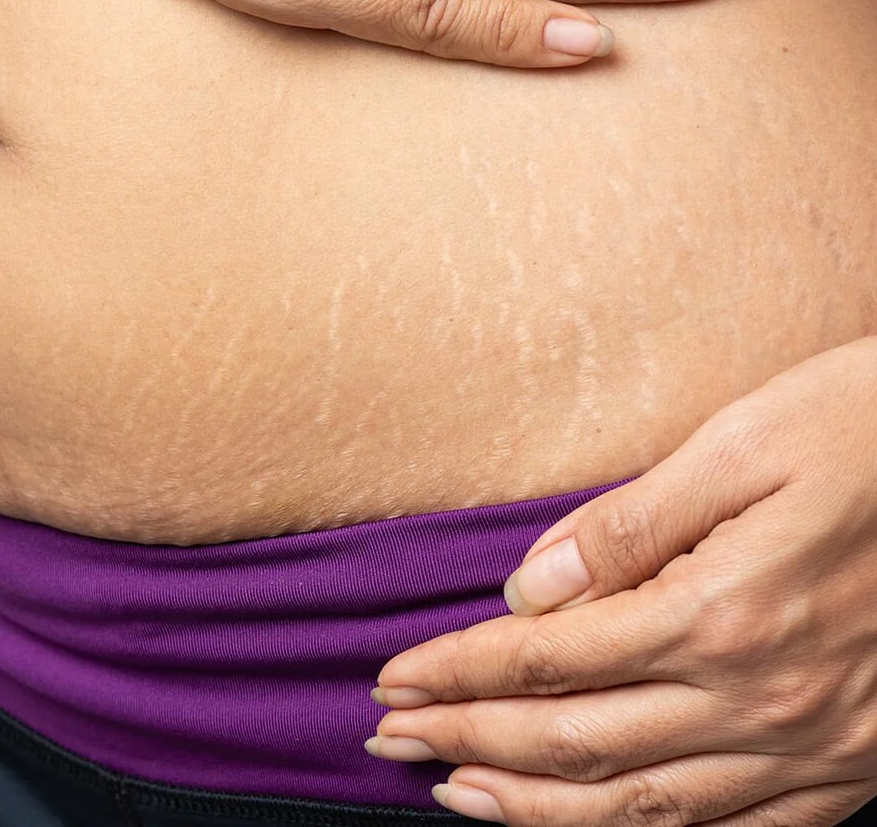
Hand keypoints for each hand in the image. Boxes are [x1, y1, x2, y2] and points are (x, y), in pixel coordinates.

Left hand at [369, 338, 876, 825]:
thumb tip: (532, 585)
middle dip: (469, 739)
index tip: (396, 677)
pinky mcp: (851, 768)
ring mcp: (813, 747)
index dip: (462, 669)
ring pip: (643, 806)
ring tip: (457, 795)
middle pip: (578, 739)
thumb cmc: (860, 430)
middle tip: (388, 737)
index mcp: (724, 611)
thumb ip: (629, 525)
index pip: (551, 657)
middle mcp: (762, 698)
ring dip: (537, 808)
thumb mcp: (741, 445)